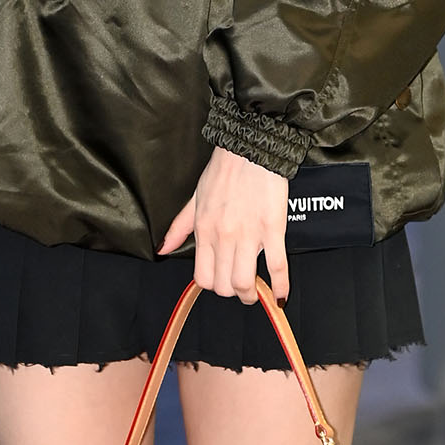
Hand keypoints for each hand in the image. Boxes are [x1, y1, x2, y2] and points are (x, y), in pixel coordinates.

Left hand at [157, 146, 289, 306]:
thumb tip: (163, 248)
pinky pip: (277, 266)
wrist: (249, 148)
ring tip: (257, 292)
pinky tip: (281, 296)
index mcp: (204, 230)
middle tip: (242, 289)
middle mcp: (224, 237)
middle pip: (225, 285)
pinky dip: (279, 286)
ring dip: (252, 294)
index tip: (223, 283)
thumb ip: (179, 227)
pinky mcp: (273, 229)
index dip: (214, 286)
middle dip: (234, 293)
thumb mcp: (194, 199)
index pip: (203, 278)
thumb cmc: (223, 171)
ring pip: (246, 282)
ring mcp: (249, 234)